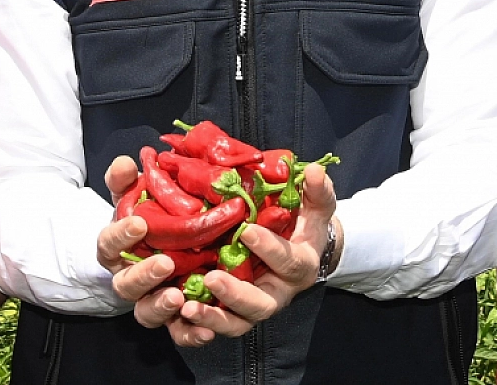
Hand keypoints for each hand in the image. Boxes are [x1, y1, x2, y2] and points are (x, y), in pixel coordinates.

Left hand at [95, 156, 336, 346]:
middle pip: (261, 306)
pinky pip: (216, 326)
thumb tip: (313, 169)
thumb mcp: (315, 208)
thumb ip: (317, 191)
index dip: (270, 249)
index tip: (246, 230)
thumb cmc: (302, 225)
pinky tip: (179, 314)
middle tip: (210, 278)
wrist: (299, 251)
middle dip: (236, 295)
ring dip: (213, 317)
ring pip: (237, 323)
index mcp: (299, 267)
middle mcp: (277, 292)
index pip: (289, 262)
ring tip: (187, 306)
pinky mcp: (233, 312)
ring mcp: (254, 306)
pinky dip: (198, 327)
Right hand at [96, 155, 212, 346]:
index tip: (138, 223)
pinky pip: (178, 333)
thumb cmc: (149, 217)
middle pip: (125, 285)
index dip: (120, 235)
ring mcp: (151, 300)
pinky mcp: (175, 319)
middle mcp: (130, 278)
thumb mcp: (137, 195)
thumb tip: (125, 163)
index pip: (108, 245)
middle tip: (165, 263)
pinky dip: (190, 334)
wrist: (167, 244)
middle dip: (143, 275)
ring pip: (147, 312)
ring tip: (178, 298)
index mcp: (117, 249)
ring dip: (161, 307)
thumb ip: (127, 181)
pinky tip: (206, 329)